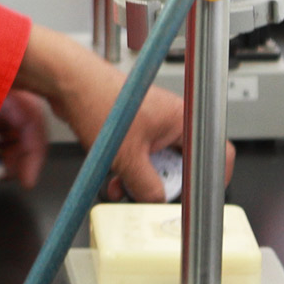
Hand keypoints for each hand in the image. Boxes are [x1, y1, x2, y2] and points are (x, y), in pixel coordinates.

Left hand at [13, 23, 230, 201]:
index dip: (210, 181)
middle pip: (183, 164)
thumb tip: (157, 202)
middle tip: (150, 196)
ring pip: (158, 162)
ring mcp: (152, 123)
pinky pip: (140, 156)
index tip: (197, 199)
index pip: (217, 155)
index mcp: (184, 120)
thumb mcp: (127, 157)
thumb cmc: (98, 100)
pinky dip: (130, 169)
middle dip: (165, 184)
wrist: (67, 81)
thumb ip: (147, 186)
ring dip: (142, 179)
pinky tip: (114, 176)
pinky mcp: (133, 127)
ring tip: (123, 186)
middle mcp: (172, 120)